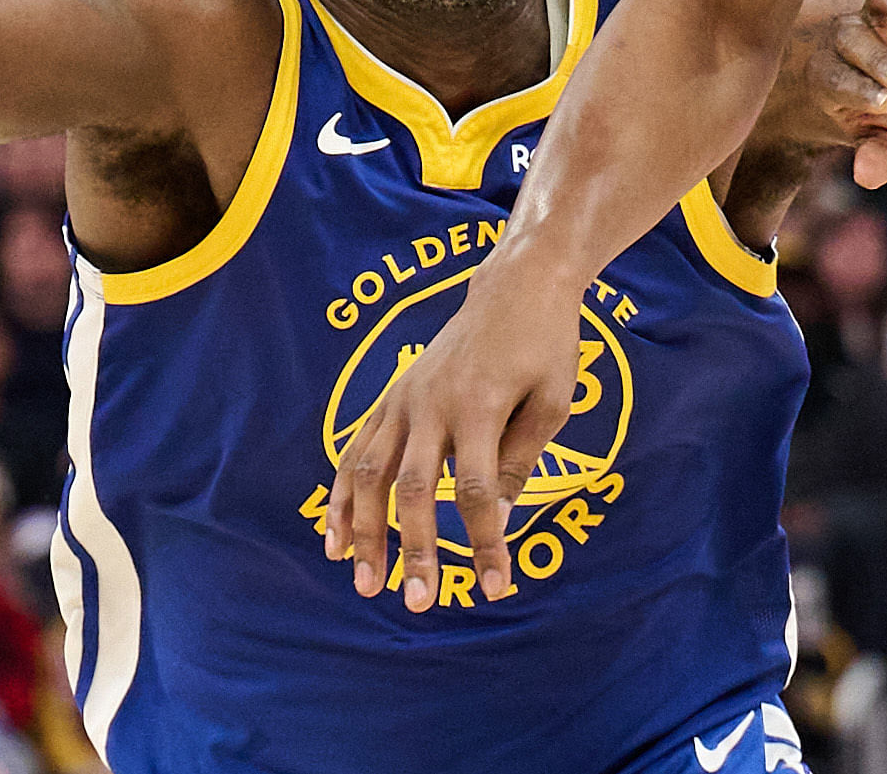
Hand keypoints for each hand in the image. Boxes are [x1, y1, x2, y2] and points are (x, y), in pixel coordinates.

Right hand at [326, 242, 586, 610]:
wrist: (515, 284)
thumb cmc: (545, 344)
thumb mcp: (553, 400)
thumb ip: (521, 458)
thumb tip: (498, 519)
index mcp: (481, 405)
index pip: (478, 489)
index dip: (485, 542)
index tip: (495, 587)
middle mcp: (432, 403)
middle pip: (414, 487)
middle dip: (414, 549)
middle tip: (417, 602)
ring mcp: (404, 398)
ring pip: (370, 472)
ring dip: (363, 530)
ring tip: (364, 581)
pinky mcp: (390, 396)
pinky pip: (355, 451)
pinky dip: (340, 496)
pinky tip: (332, 538)